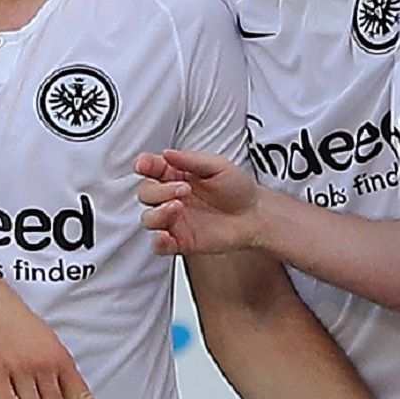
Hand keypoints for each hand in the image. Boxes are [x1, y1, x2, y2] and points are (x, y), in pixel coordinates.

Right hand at [135, 149, 262, 255]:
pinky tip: (166, 235)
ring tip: (178, 207)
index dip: (144, 165)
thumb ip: (191, 160)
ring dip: (158, 213)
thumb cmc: (238, 189)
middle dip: (159, 190)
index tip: (144, 165)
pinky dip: (158, 241)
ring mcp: (174, 220)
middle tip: (183, 189)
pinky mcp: (180, 241)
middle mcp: (171, 197)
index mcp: (177, 175)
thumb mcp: (218, 166)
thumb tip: (167, 153)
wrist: (255, 216)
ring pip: (148, 218)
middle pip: (146, 193)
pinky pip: (159, 245)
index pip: (151, 169)